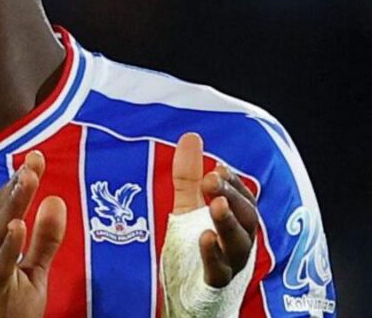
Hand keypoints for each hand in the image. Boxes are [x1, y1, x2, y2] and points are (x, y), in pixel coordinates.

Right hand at [0, 151, 66, 317]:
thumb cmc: (3, 311)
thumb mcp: (32, 273)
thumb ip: (45, 240)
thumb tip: (57, 199)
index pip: (5, 206)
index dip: (19, 181)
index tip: (36, 157)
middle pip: (0, 212)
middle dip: (18, 185)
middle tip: (34, 159)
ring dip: (13, 204)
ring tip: (27, 179)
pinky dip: (7, 246)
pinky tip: (17, 227)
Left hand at [171, 132, 258, 285]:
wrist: (190, 296)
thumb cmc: (194, 248)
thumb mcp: (188, 206)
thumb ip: (189, 175)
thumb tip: (191, 136)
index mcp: (236, 222)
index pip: (244, 198)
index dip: (235, 183)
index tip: (219, 167)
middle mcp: (239, 242)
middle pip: (245, 216)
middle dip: (231, 195)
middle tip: (212, 179)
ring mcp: (230, 263)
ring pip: (238, 242)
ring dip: (228, 221)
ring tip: (215, 204)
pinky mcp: (214, 283)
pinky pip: (219, 269)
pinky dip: (214, 253)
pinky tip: (205, 237)